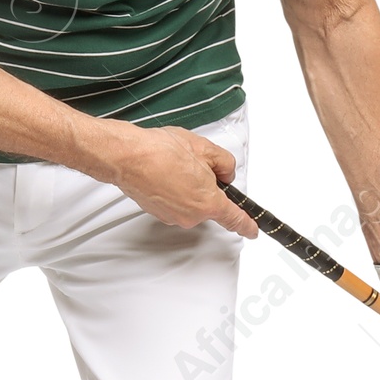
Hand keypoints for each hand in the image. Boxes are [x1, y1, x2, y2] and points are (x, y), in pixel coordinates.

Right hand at [99, 123, 258, 238]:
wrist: (127, 157)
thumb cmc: (160, 152)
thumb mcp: (205, 149)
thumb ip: (224, 164)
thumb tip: (224, 173)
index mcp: (208, 203)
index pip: (235, 219)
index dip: (246, 225)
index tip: (252, 230)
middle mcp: (191, 216)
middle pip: (209, 203)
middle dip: (207, 184)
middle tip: (193, 163)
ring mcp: (173, 217)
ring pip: (190, 201)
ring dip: (188, 186)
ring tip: (174, 165)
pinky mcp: (158, 213)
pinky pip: (174, 201)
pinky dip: (173, 189)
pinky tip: (164, 172)